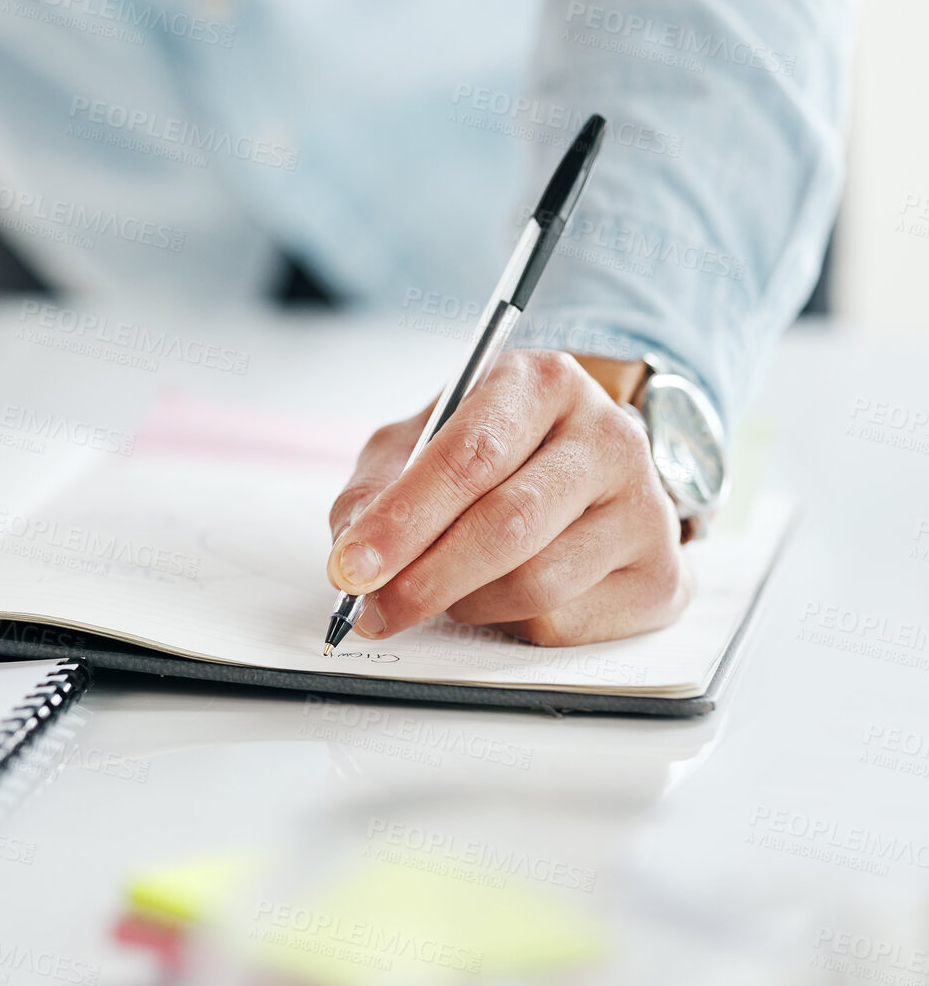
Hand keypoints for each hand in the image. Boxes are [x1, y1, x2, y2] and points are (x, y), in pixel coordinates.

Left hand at [325, 349, 690, 646]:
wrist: (583, 470)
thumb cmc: (488, 451)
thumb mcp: (418, 444)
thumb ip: (376, 491)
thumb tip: (353, 559)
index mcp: (543, 384)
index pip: (469, 456)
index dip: (403, 520)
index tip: (349, 567)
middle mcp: (609, 436)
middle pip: (508, 525)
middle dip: (425, 578)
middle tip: (373, 608)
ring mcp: (646, 507)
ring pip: (536, 583)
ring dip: (466, 603)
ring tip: (443, 590)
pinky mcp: (660, 576)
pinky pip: (565, 623)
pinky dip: (510, 624)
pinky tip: (501, 597)